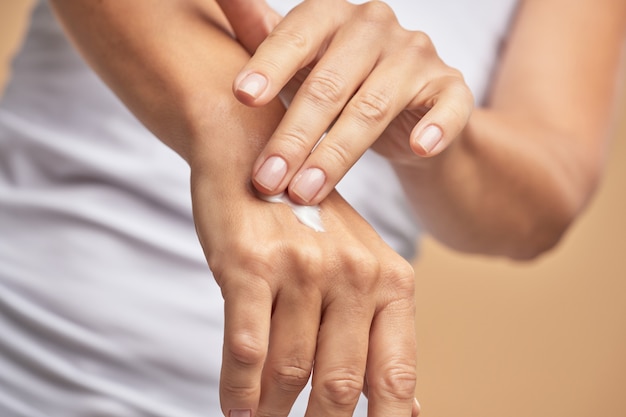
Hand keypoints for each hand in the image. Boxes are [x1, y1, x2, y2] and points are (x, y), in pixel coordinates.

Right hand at [191, 169, 418, 416]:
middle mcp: (353, 273)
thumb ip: (380, 334)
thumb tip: (410, 406)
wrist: (253, 151)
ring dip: (271, 412)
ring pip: (288, 371)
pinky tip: (235, 407)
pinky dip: (238, 389)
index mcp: (390, 279)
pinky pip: (246, 349)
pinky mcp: (250, 263)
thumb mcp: (358, 267)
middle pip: (340, 385)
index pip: (396, 376)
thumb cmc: (306, 220)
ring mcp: (302, 267)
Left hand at [217, 0, 472, 204]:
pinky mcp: (451, 88)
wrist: (404, 112)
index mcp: (333, 16)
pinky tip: (418, 149)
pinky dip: (435, 128)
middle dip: (295, 136)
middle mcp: (376, 27)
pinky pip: (448, 107)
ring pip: (374, 106)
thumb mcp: (298, 63)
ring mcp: (417, 56)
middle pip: (330, 83)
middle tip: (267, 180)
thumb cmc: (339, 86)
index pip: (298, 34)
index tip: (243, 96)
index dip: (271, 64)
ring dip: (337, 154)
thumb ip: (261, 34)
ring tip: (305, 193)